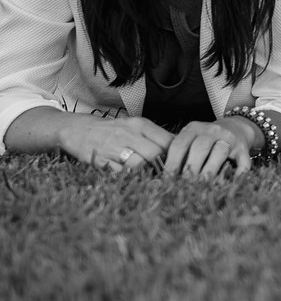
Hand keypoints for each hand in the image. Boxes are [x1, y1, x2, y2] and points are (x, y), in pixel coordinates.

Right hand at [58, 115, 173, 172]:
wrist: (78, 129)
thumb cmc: (113, 130)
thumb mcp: (136, 126)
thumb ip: (155, 136)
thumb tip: (179, 148)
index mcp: (140, 124)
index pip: (167, 141)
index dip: (174, 155)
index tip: (176, 163)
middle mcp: (128, 134)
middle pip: (155, 154)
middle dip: (161, 167)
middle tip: (163, 175)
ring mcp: (113, 147)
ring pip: (138, 165)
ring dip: (145, 174)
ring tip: (147, 177)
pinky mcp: (99, 160)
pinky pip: (119, 173)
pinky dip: (127, 178)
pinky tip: (130, 178)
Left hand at [161, 119, 253, 177]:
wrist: (237, 126)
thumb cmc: (207, 139)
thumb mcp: (192, 139)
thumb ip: (180, 153)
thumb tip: (163, 179)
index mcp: (195, 128)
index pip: (180, 144)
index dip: (172, 163)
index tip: (167, 179)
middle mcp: (213, 130)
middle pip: (200, 147)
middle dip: (191, 168)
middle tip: (184, 185)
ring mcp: (230, 138)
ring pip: (220, 153)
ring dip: (210, 171)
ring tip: (202, 187)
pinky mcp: (244, 148)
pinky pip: (242, 162)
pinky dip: (237, 174)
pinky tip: (229, 185)